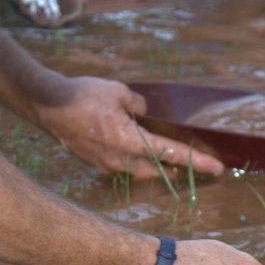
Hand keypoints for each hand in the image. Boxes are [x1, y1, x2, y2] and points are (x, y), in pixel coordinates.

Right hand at [36, 75, 224, 176]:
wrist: (48, 105)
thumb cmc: (84, 96)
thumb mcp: (119, 92)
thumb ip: (139, 104)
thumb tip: (146, 112)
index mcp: (131, 142)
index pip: (172, 154)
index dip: (197, 161)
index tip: (217, 168)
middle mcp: (121, 159)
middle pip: (158, 171)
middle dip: (177, 171)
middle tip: (194, 168)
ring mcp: (107, 164)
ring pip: (139, 172)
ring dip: (155, 169)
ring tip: (168, 162)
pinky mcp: (95, 163)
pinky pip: (121, 167)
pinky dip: (134, 163)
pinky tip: (135, 154)